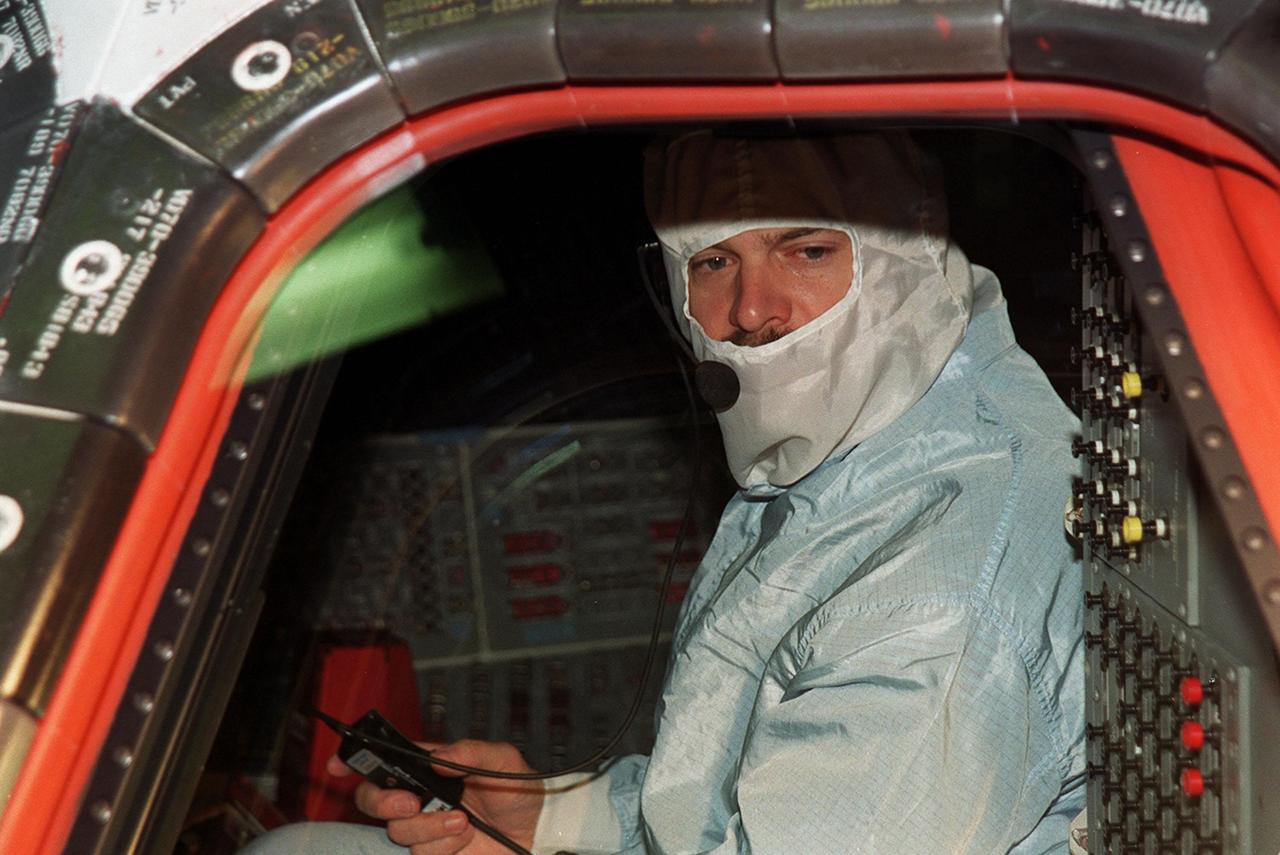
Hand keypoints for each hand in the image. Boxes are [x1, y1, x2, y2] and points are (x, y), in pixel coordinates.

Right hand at [328, 740, 543, 853]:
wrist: (538, 834)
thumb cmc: (521, 790)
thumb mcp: (503, 760)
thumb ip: (470, 751)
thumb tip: (436, 755)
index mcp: (430, 766)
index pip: (386, 758)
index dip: (356, 760)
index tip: (338, 764)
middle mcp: (421, 795)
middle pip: (373, 797)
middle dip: (382, 800)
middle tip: (410, 803)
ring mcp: (425, 826)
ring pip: (397, 829)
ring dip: (429, 825)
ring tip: (463, 822)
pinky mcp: (434, 852)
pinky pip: (421, 851)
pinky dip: (442, 845)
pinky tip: (465, 838)